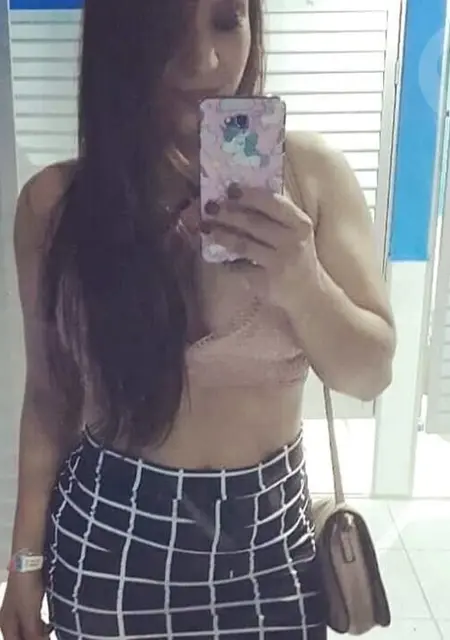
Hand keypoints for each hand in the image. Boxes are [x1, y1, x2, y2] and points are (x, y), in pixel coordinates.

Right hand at [0, 572, 49, 639]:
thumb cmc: (25, 587)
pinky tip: (49, 624)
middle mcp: (9, 620)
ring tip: (49, 633)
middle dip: (34, 639)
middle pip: (20, 637)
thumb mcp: (30, 615)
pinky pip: (33, 620)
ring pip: (27, 630)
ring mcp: (17, 610)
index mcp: (6, 626)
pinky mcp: (26, 602)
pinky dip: (40, 625)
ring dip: (38, 634)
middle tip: (46, 638)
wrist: (27, 562)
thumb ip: (33, 634)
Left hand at [201, 183, 318, 309]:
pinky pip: (240, 267)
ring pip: (243, 244)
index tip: (230, 188)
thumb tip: (238, 194)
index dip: (249, 194)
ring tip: (206, 227)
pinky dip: (226, 261)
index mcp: (300, 224)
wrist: (309, 294)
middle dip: (228, 212)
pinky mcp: (266, 282)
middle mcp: (292, 242)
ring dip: (221, 234)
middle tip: (210, 206)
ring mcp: (279, 263)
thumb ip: (275, 214)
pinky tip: (216, 255)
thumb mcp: (295, 232)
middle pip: (253, 222)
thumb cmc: (296, 255)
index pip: (273, 203)